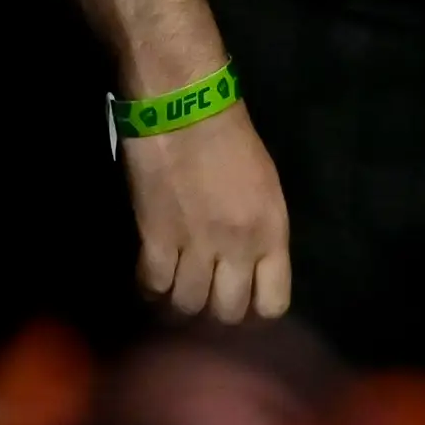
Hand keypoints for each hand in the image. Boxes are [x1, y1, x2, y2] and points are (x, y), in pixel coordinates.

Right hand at [123, 101, 292, 321]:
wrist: (186, 111)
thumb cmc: (233, 141)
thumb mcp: (267, 190)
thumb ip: (261, 234)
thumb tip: (248, 271)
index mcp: (272, 231)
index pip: (273, 303)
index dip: (257, 310)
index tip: (243, 302)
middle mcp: (238, 246)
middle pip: (226, 313)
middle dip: (216, 311)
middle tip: (206, 295)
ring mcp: (196, 246)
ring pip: (187, 306)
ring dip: (180, 302)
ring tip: (176, 288)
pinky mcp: (156, 240)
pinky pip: (152, 287)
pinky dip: (150, 288)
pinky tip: (153, 275)